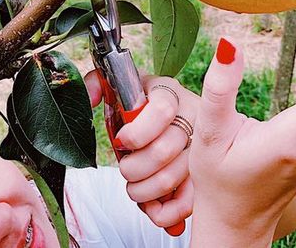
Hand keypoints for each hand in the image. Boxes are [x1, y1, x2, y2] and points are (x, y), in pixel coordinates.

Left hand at [85, 71, 198, 229]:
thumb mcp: (120, 86)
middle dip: (133, 167)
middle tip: (125, 166)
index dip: (136, 133)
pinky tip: (150, 205)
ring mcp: (202, 148)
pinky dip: (164, 212)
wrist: (168, 118)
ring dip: (142, 190)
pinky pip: (187, 202)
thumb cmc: (139, 105)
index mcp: (170, 93)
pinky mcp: (203, 176)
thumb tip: (92, 97)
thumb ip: (98, 83)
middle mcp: (193, 118)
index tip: (121, 141)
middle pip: (163, 151)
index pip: (162, 111)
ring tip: (134, 185)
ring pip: (171, 179)